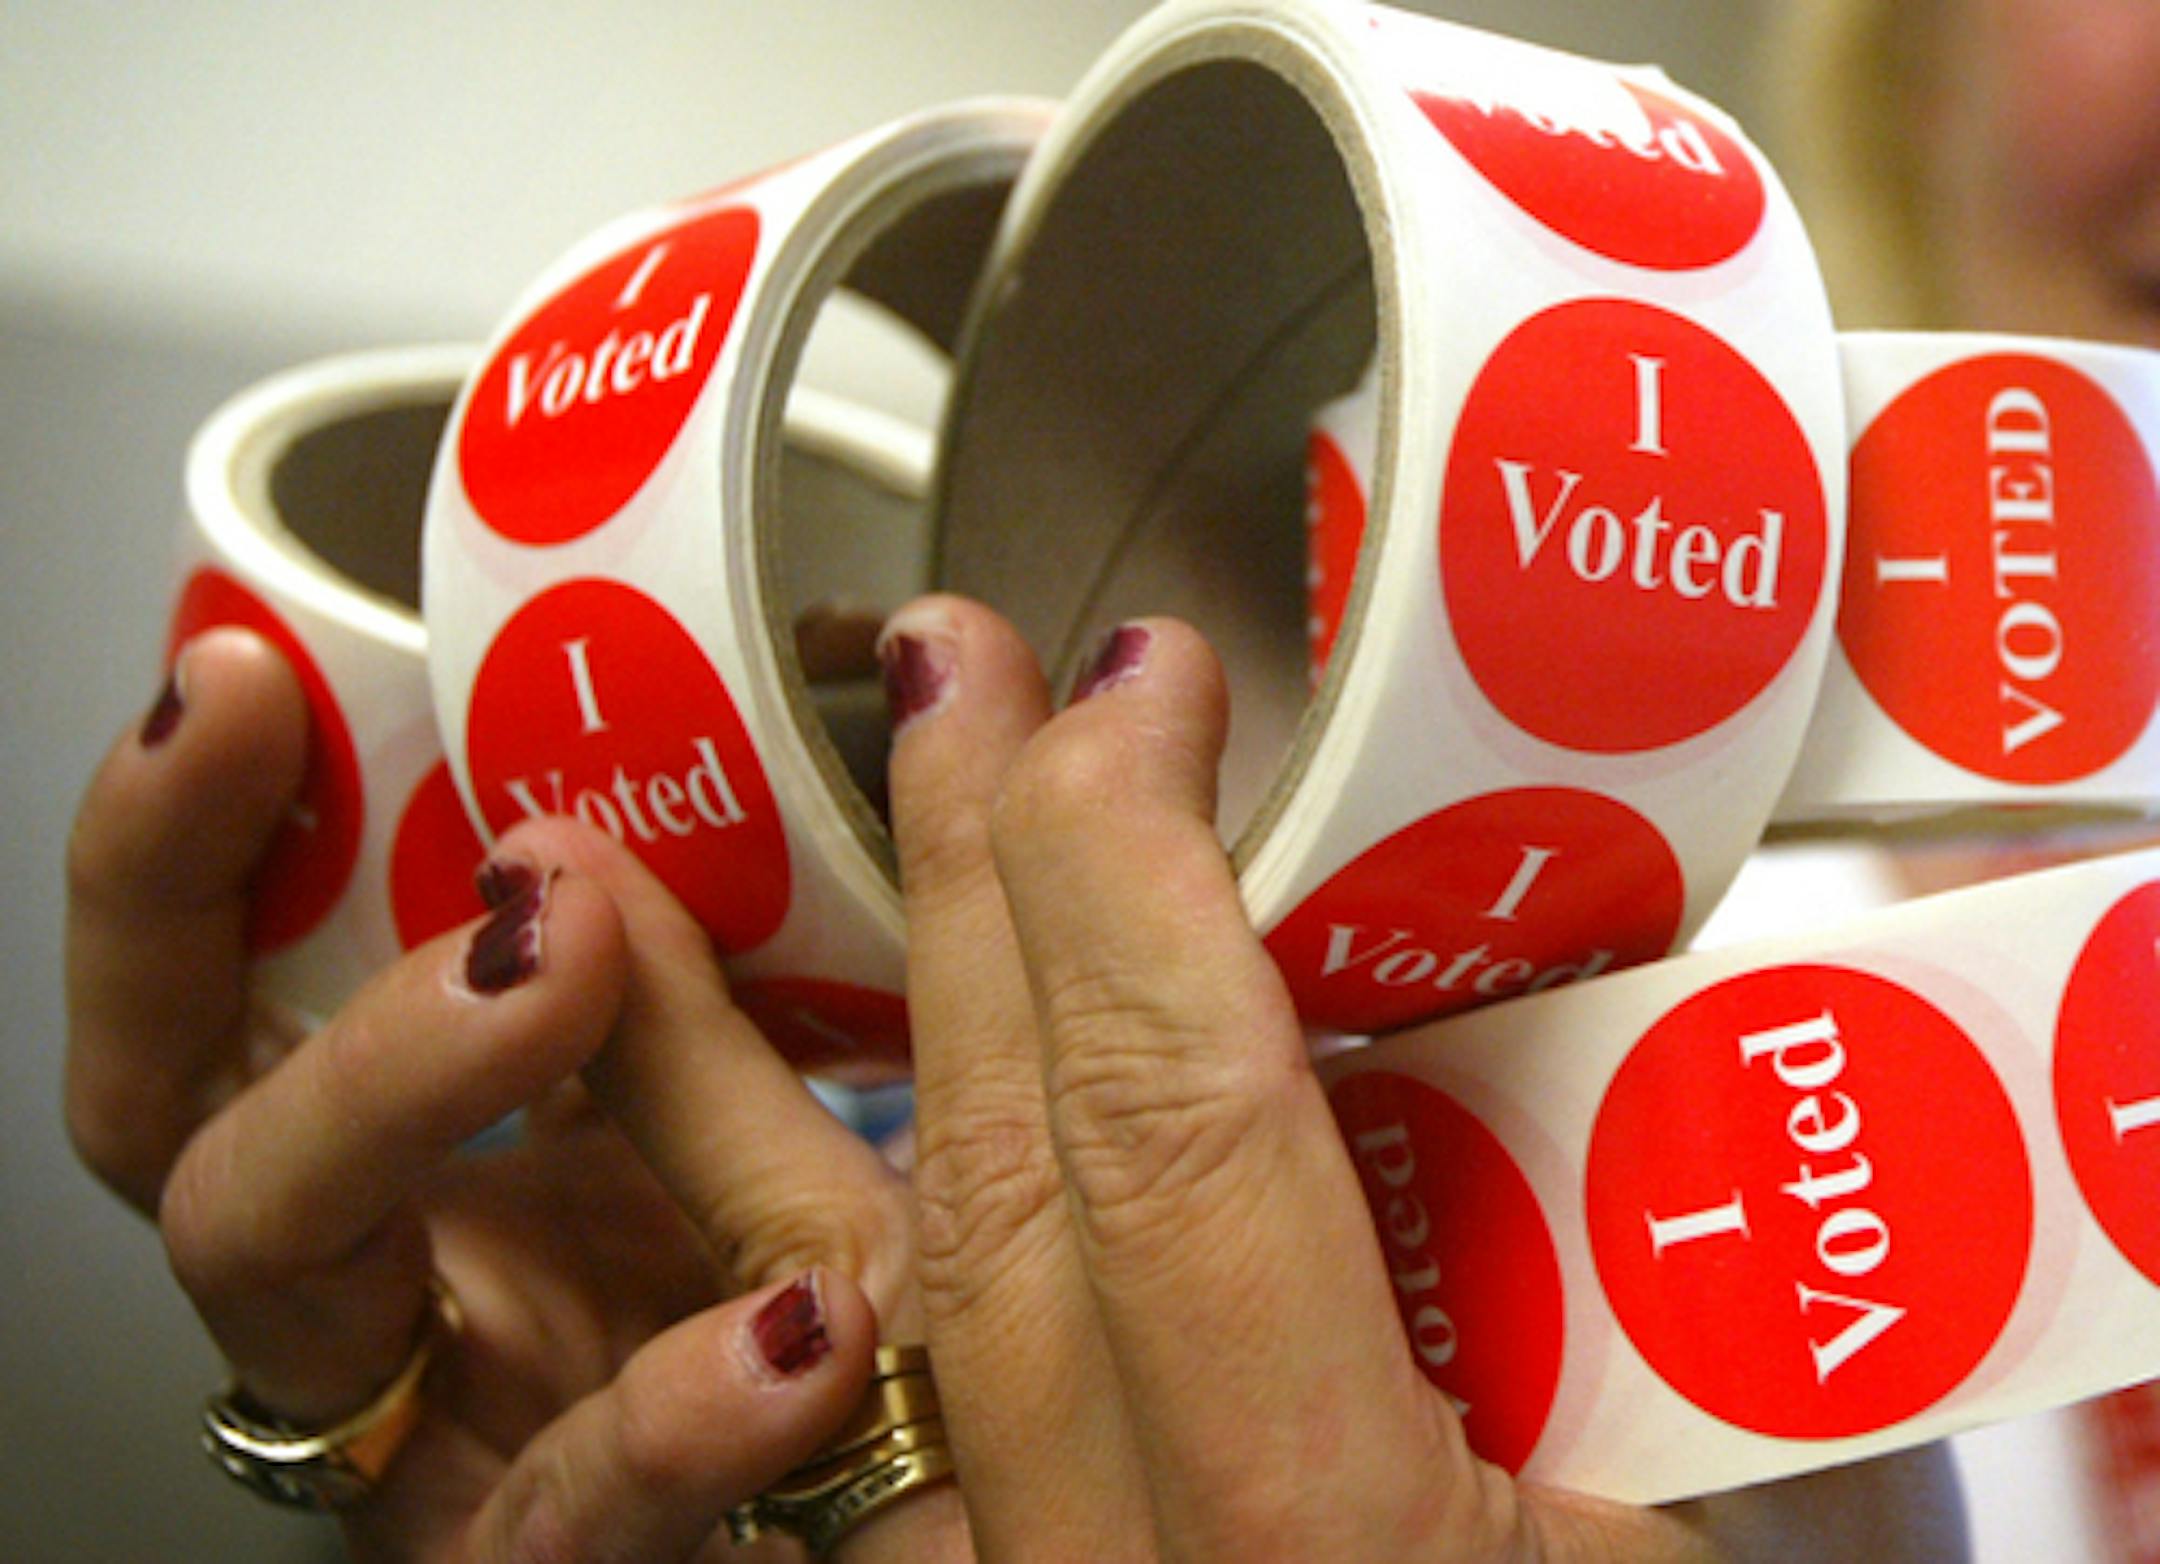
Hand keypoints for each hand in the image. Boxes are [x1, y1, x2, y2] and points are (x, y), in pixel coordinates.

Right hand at [65, 627, 963, 1560]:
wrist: (870, 1509)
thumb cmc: (772, 1323)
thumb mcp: (734, 1139)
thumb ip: (678, 1011)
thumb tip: (618, 819)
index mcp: (394, 1180)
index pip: (209, 1003)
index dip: (177, 849)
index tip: (235, 677)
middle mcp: (363, 1304)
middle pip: (175, 1120)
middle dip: (188, 919)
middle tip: (294, 754)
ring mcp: (419, 1453)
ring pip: (280, 1284)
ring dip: (395, 1081)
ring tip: (559, 953)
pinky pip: (557, 1516)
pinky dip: (669, 1419)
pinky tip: (792, 1339)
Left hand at [879, 595, 1971, 1560]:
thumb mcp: (1724, 1525)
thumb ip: (1695, 1344)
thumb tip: (1721, 1119)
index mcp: (1320, 1558)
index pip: (1172, 1163)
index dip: (1131, 892)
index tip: (1143, 696)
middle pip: (999, 1192)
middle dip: (979, 896)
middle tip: (967, 678)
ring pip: (892, 1297)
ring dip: (858, 1038)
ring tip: (832, 839)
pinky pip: (891, 1410)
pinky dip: (858, 1220)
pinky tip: (862, 1089)